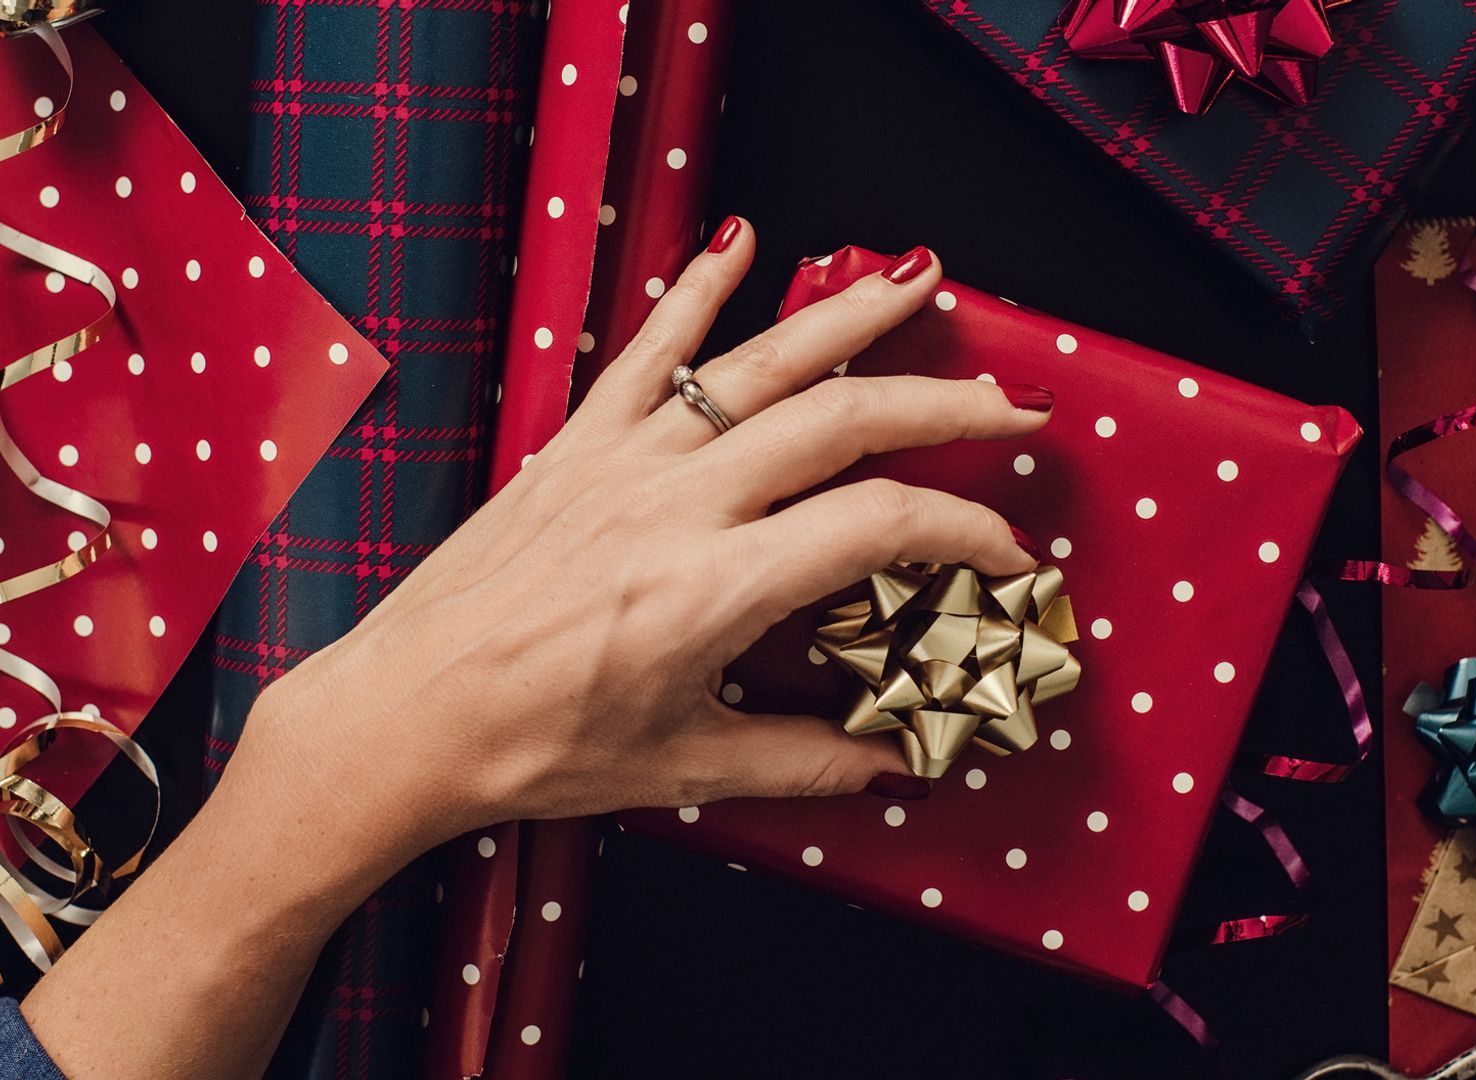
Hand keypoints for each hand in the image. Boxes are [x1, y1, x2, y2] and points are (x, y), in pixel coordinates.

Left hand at [236, 221, 1051, 850]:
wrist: (400, 716)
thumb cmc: (530, 748)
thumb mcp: (684, 767)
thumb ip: (804, 760)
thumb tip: (890, 761)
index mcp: (712, 590)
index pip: (877, 527)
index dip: (963, 530)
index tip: (1004, 549)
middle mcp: (675, 506)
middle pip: (840, 422)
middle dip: (944, 406)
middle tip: (1012, 405)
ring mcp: (622, 463)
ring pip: (757, 365)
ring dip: (848, 318)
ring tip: (918, 280)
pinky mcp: (573, 445)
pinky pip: (644, 352)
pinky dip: (693, 293)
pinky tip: (738, 244)